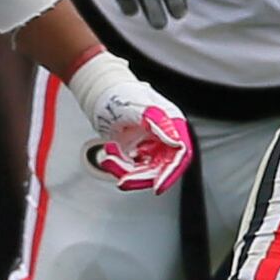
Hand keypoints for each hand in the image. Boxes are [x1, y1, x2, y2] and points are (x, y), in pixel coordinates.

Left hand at [70, 53, 191, 194]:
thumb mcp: (136, 108)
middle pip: (161, 167)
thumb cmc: (119, 94)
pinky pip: (133, 167)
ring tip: (109, 158)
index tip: (158, 187)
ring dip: (126, 170)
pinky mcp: (138, 150)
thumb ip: (157, 123)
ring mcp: (151, 143)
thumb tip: (177, 142)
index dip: (171, 173)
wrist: (99, 91)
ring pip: (145, 170)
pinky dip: (120, 165)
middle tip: (123, 181)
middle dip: (141, 176)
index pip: (180, 154)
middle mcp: (164, 135)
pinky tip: (110, 152)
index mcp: (171, 122)